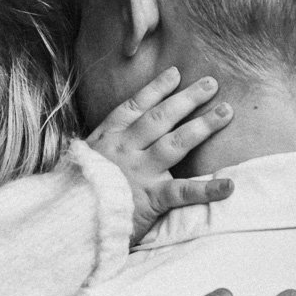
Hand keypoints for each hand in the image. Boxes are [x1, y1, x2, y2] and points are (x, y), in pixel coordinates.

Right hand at [86, 67, 233, 241]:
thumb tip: (116, 138)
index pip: (134, 107)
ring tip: (225, 112)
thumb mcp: (80, 162)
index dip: (156, 89)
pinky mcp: (150, 199)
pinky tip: (229, 185)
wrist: (65, 221)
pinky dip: (208, 190)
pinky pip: (183, 192)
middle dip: (187, 98)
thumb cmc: (73, 194)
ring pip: (176, 143)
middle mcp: (125, 150)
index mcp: (107, 140)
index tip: (175, 74)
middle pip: (160, 118)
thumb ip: (99, 149)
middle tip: (211, 84)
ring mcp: (139, 172)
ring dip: (202, 125)